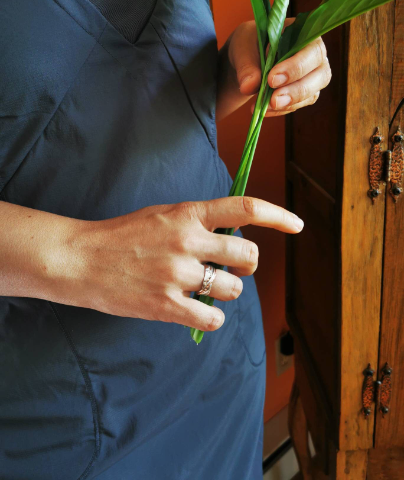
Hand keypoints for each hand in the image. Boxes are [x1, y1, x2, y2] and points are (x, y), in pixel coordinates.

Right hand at [55, 197, 303, 331]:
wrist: (81, 259)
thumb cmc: (122, 236)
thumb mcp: (162, 215)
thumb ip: (197, 222)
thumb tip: (231, 236)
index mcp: (187, 214)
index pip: (245, 209)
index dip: (278, 216)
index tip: (297, 225)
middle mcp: (188, 241)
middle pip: (249, 257)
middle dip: (248, 265)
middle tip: (234, 268)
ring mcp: (178, 274)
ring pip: (233, 289)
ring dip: (228, 291)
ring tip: (206, 288)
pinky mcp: (167, 306)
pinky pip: (213, 317)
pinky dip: (213, 316)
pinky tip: (199, 310)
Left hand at [216, 19, 331, 119]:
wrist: (245, 61)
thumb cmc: (249, 45)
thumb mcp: (242, 46)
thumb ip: (246, 64)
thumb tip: (249, 86)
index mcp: (305, 34)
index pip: (312, 50)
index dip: (296, 67)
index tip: (272, 79)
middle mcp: (315, 56)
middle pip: (320, 75)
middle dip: (296, 90)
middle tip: (273, 100)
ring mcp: (313, 77)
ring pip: (312, 94)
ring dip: (289, 103)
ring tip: (265, 107)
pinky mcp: (304, 95)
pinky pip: (298, 105)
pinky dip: (281, 110)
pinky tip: (264, 111)